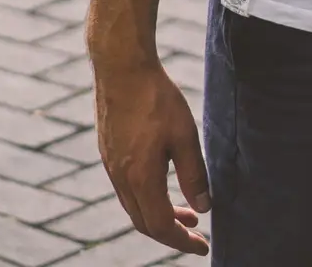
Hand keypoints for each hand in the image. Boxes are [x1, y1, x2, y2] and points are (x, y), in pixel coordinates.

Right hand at [94, 60, 209, 255]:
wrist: (121, 66)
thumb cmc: (155, 97)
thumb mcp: (184, 134)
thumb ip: (193, 174)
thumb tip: (203, 208)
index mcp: (140, 178)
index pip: (161, 226)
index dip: (183, 240)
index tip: (203, 245)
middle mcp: (121, 178)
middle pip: (144, 223)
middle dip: (172, 233)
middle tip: (196, 233)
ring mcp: (111, 165)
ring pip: (134, 207)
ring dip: (159, 215)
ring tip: (186, 211)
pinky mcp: (108, 152)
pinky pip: (127, 189)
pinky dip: (147, 198)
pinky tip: (163, 183)